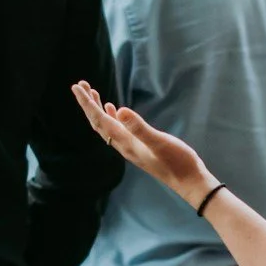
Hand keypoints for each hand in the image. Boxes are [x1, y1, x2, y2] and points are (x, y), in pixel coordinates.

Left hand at [72, 82, 212, 204]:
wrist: (188, 180)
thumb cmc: (177, 162)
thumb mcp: (159, 142)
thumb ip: (139, 128)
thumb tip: (120, 111)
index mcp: (126, 142)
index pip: (100, 120)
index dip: (87, 103)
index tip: (76, 86)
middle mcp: (124, 145)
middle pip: (98, 123)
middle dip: (88, 104)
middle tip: (80, 85)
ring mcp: (131, 147)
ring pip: (107, 126)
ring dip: (98, 109)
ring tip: (92, 93)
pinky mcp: (139, 147)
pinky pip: (118, 130)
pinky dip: (112, 117)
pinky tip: (113, 110)